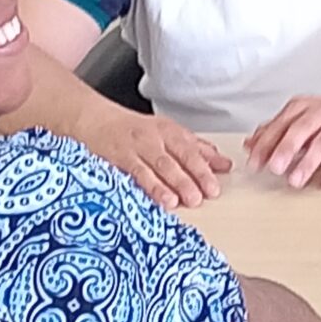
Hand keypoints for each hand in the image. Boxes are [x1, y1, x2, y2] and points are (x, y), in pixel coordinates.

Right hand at [74, 104, 230, 208]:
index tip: (216, 184)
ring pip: (158, 166)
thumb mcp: (168, 134)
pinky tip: (157, 198)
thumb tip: (224, 164)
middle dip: (192, 177)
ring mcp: (137, 148)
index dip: (205, 168)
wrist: (96, 120)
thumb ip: (197, 150)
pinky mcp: (119, 158)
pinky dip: (148, 185)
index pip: (191, 150)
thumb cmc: (135, 131)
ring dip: (171, 184)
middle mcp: (155, 138)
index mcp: (170, 132)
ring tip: (181, 201)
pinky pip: (136, 173)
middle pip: (177, 158)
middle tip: (204, 195)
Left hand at [245, 95, 320, 188]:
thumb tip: (249, 145)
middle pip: (300, 130)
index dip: (265, 145)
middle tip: (274, 168)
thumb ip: (273, 131)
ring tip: (295, 180)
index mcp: (301, 108)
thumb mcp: (298, 119)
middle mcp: (320, 114)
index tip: (254, 164)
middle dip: (286, 149)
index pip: (280, 125)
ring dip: (308, 162)